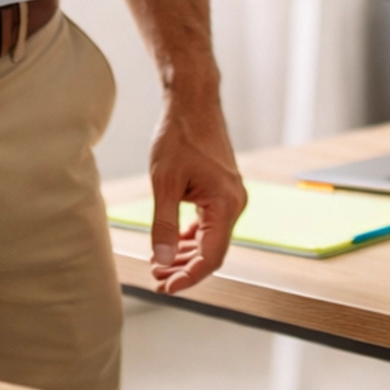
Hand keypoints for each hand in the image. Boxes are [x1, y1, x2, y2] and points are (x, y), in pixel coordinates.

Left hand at [147, 85, 247, 293]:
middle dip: (183, 269)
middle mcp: (234, 203)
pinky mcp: (222, 192)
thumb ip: (164, 226)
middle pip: (212, 252)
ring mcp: (230, 198)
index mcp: (225, 204)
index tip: (165, 287)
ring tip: (157, 265)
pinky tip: (170, 246)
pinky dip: (190, 238)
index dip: (188, 277)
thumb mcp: (164, 183)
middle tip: (155, 279)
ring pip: (210, 239)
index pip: (211, 256)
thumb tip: (162, 261)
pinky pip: (209, 224)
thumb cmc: (179, 136)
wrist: (193, 102)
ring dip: (185, 255)